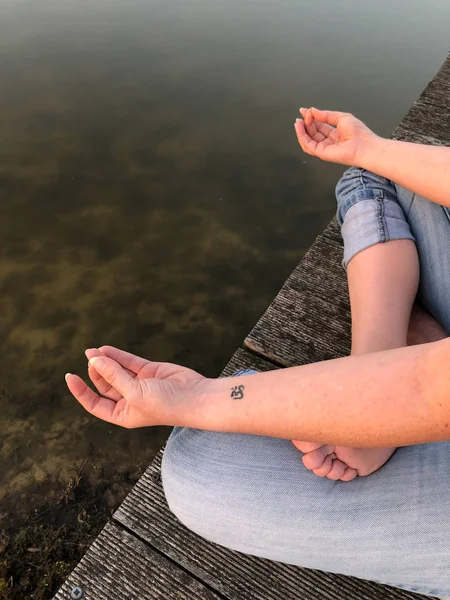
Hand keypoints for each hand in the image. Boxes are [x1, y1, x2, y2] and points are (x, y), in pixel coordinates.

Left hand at [65, 346, 204, 428]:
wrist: (194, 397)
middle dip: (95, 371)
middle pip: (105, 385)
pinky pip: (128, 362)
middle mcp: (129, 400)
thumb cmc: (165, 404)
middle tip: (89, 356)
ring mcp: (139, 384)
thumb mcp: (134, 393)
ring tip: (92, 350)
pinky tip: (106, 349)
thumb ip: (114, 375)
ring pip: (116, 371)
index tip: (71, 377)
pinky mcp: (149, 371)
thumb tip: (93, 360)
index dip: (82, 391)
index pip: (95, 403)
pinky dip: (117, 356)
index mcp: (123, 414)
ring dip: (105, 361)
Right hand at [294, 107, 379, 165]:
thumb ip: (326, 115)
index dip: (311, 118)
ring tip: (299, 121)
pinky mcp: (321, 153)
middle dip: (307, 122)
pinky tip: (300, 127)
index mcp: (335, 134)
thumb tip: (312, 111)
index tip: (305, 110)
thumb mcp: (341, 117)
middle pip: (313, 132)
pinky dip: (302, 136)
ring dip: (301, 130)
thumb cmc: (358, 133)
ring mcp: (324, 148)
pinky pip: (308, 145)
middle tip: (304, 114)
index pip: (319, 125)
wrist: (363, 146)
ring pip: (308, 139)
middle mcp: (329, 142)